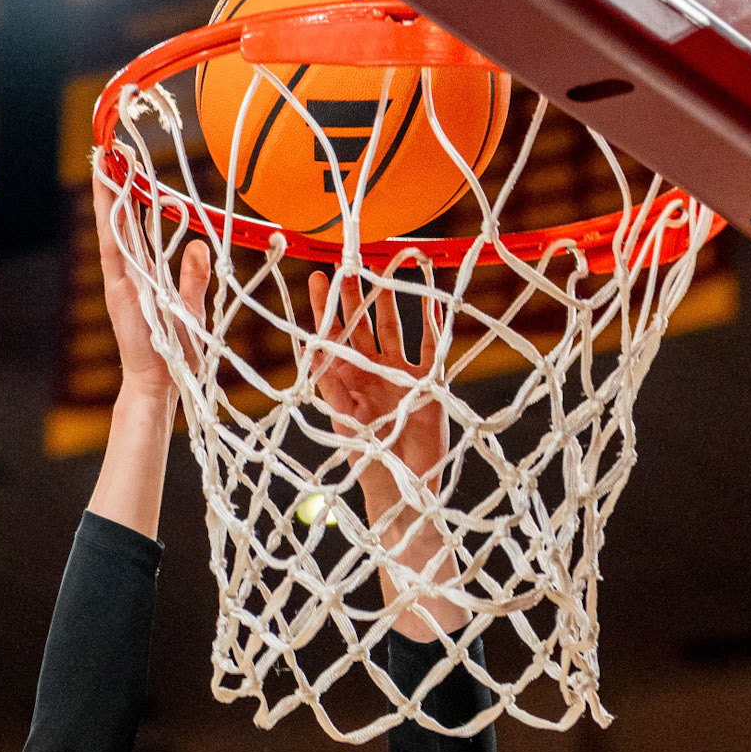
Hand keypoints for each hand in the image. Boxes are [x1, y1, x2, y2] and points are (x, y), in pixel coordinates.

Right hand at [94, 169, 207, 403]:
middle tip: (112, 150)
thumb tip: (198, 245)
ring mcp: (121, 278)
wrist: (161, 381)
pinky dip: (109, 216)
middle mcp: (129, 271)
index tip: (130, 168)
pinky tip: (106, 193)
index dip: (132, 197)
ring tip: (104, 158)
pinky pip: (113, 244)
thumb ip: (193, 275)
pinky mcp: (120, 286)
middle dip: (114, 184)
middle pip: (119, 219)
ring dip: (108, 192)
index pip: (137, 226)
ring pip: (113, 225)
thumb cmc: (176, 349)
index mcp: (145, 273)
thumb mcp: (192, 305)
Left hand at [306, 271, 465, 636]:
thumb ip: (338, 403)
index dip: (325, 310)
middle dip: (354, 294)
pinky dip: (432, 323)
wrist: (406, 491)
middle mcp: (369, 374)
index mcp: (344, 383)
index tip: (317, 279)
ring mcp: (398, 377)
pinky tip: (433, 297)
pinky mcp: (427, 385)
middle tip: (348, 260)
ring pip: (392, 328)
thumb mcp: (348, 433)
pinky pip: (430, 347)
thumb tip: (322, 374)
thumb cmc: (370, 467)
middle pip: (360, 325)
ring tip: (390, 265)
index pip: (331, 339)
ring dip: (390, 300)